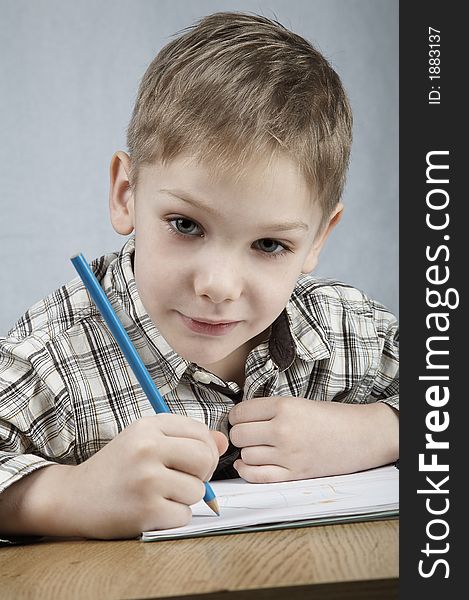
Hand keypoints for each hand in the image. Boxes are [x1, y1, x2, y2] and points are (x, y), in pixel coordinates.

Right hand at [69, 414, 227, 537]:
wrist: (74, 497)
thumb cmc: (116, 467)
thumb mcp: (146, 440)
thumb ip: (185, 438)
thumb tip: (224, 442)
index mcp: (148, 426)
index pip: (201, 432)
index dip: (206, 449)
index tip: (192, 459)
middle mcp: (148, 449)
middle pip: (206, 458)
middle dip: (202, 473)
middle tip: (182, 478)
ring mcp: (147, 480)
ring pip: (198, 490)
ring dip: (185, 497)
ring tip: (160, 494)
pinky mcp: (146, 510)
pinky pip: (184, 515)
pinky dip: (173, 516)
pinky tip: (153, 509)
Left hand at [229, 397, 398, 482]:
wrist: (360, 435)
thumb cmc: (331, 417)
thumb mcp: (298, 402)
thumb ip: (269, 410)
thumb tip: (239, 419)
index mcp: (284, 407)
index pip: (240, 412)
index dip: (236, 416)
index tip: (240, 418)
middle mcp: (283, 430)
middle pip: (238, 435)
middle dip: (238, 434)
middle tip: (246, 433)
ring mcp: (288, 455)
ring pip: (245, 456)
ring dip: (246, 453)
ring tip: (256, 447)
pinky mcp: (293, 474)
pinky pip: (257, 476)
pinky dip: (247, 472)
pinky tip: (248, 465)